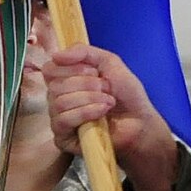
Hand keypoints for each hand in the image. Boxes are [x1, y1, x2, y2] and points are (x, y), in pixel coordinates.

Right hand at [42, 45, 180, 190]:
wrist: (140, 121)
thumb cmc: (126, 94)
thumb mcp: (109, 62)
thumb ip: (84, 52)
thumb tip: (56, 55)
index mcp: (65, 80)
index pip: (49, 69)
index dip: (71, 68)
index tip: (93, 71)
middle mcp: (57, 99)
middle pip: (55, 86)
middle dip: (87, 85)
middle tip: (107, 89)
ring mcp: (58, 119)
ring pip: (59, 103)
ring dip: (90, 99)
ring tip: (109, 102)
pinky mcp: (62, 139)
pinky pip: (63, 120)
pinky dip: (86, 113)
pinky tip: (102, 113)